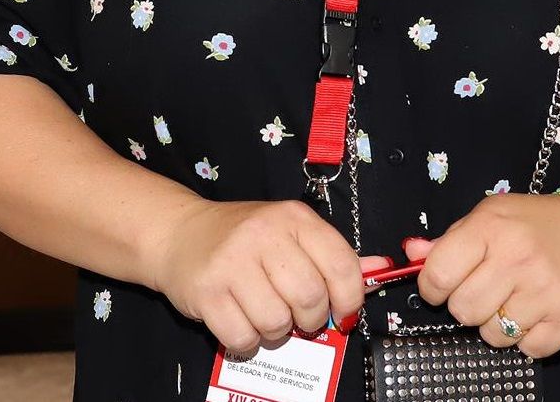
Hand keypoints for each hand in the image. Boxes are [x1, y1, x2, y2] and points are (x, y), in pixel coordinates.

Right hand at [148, 199, 381, 357]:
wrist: (179, 234)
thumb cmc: (243, 238)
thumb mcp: (291, 233)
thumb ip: (333, 255)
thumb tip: (380, 269)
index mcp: (294, 218)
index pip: (341, 264)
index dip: (350, 299)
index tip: (344, 314)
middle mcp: (264, 235)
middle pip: (310, 298)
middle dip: (311, 319)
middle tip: (298, 316)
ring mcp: (233, 263)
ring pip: (277, 322)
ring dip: (276, 331)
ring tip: (265, 314)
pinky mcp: (207, 292)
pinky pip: (243, 337)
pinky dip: (247, 341)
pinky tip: (241, 321)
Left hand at [410, 193, 559, 358]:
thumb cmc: (536, 224)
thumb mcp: (490, 216)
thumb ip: (448, 240)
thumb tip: (410, 255)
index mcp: (492, 227)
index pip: (438, 275)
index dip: (434, 287)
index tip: (444, 285)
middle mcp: (518, 259)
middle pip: (463, 311)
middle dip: (468, 305)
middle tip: (486, 290)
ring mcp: (545, 291)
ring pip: (493, 335)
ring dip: (498, 324)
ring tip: (514, 299)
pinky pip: (527, 350)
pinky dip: (528, 338)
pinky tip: (536, 312)